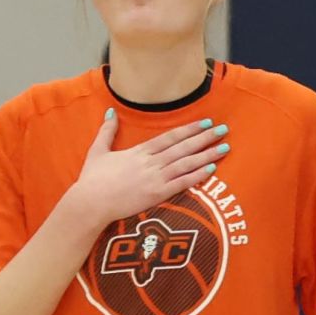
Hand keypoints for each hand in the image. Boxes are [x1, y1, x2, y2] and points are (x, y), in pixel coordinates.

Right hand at [68, 109, 225, 225]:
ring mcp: (155, 178)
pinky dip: (197, 175)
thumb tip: (111, 112)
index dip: (189, 129)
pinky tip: (212, 169)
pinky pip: (182, 183)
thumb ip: (107, 131)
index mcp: (139, 152)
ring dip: (207, 155)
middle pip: (183, 147)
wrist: (90, 202)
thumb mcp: (97, 151)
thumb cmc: (92, 179)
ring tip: (225, 147)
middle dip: (205, 137)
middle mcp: (150, 162)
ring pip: (186, 163)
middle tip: (223, 130)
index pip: (170, 137)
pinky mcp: (157, 195)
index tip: (205, 122)